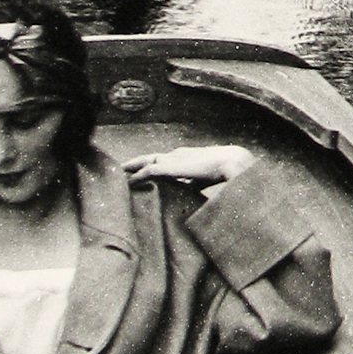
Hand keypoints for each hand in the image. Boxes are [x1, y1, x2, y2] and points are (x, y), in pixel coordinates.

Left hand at [123, 145, 255, 187]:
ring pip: (146, 162)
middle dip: (138, 163)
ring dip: (133, 167)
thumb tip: (193, 198)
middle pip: (152, 158)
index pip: (165, 160)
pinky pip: (148, 172)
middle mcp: (177, 156)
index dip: (153, 165)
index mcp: (186, 158)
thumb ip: (196, 185)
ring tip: (120, 173)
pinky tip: (128, 182)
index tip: (143, 172)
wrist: (232, 163)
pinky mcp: (170, 167)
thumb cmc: (226, 171)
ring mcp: (173, 160)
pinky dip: (137, 177)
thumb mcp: (206, 180)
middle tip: (124, 170)